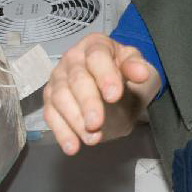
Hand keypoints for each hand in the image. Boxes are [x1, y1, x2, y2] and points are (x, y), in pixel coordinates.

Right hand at [43, 33, 154, 154]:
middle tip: (97, 123)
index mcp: (94, 45)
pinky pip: (51, 115)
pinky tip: (72, 146)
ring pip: (61, 99)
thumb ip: (135, 66)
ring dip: (75, 121)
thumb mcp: (132, 62)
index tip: (114, 96)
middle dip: (87, 103)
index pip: (97, 57)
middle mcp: (71, 59)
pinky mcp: (50, 98)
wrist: (109, 78)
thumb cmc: (121, 67)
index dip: (105, 76)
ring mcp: (58, 78)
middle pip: (77, 81)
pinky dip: (61, 132)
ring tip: (92, 138)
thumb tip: (141, 73)